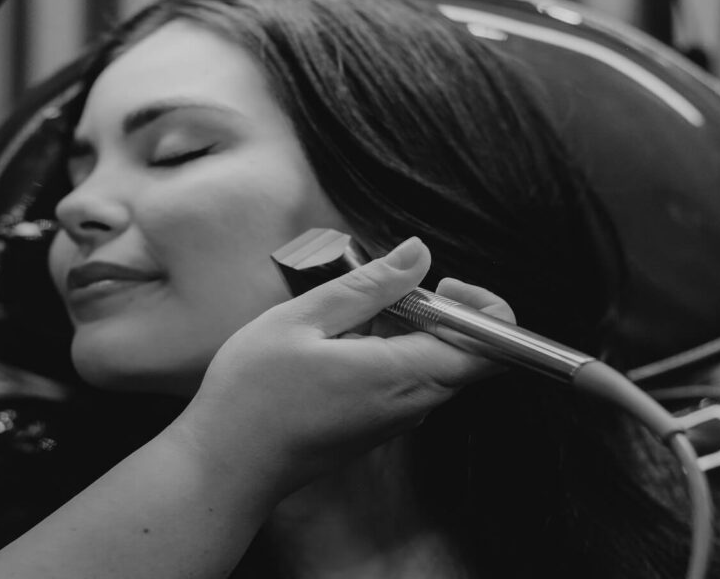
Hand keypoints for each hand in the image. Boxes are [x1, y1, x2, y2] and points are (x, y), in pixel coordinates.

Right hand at [174, 237, 512, 493]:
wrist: (226, 466)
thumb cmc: (254, 395)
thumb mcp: (303, 319)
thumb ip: (369, 286)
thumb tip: (419, 254)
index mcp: (403, 375)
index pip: (492, 348)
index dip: (485, 308)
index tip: (442, 284)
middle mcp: (412, 404)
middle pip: (463, 351)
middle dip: (433, 309)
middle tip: (376, 293)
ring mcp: (395, 420)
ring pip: (431, 363)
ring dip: (402, 330)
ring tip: (340, 321)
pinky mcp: (376, 425)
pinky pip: (404, 380)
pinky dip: (383, 352)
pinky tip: (331, 347)